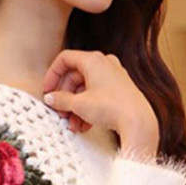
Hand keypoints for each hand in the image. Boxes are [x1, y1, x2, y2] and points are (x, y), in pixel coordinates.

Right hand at [42, 49, 159, 153]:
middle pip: (75, 77)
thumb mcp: (80, 105)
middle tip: (60, 113)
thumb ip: (61, 100)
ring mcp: (114, 77)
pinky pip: (98, 96)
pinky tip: (84, 125)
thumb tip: (51, 98)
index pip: (65, 60)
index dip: (52, 75)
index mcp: (93, 59)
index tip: (47, 91)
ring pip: (86, 89)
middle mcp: (105, 64)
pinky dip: (88, 109)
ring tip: (73, 124)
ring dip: (76, 107)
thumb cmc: (112, 108)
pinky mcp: (120, 91)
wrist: (138, 122)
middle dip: (65, 97)